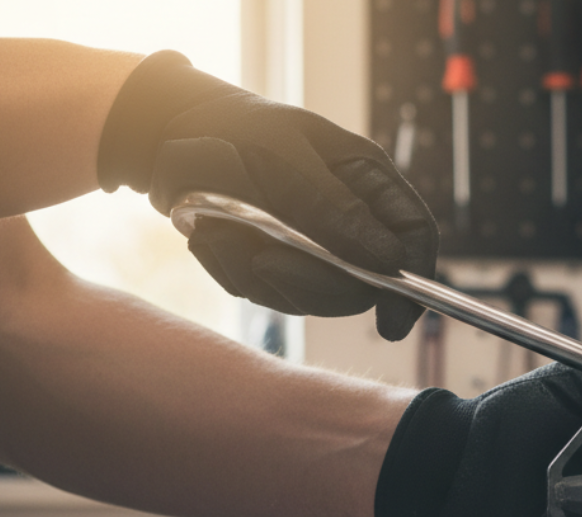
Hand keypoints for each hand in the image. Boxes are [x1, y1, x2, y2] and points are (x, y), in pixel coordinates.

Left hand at [97, 51, 436, 340]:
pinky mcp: (272, 267)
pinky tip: (207, 233)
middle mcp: (348, 220)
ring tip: (217, 227)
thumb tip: (387, 260)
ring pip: (309, 297)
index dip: (411, 281)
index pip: (414, 235)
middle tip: (264, 260)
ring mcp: (312, 248)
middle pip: (362, 283)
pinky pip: (263, 294)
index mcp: (367, 180)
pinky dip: (230, 269)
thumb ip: (334, 209)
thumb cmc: (235, 128)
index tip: (392, 323)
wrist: (167, 134)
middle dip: (312, 281)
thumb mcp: (286, 155)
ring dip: (257, 273)